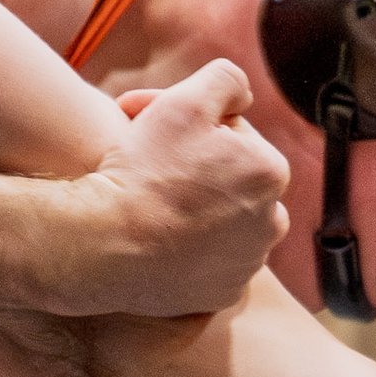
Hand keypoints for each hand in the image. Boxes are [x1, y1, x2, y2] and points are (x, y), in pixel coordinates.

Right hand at [79, 59, 290, 317]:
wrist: (104, 247)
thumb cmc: (143, 171)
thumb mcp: (183, 100)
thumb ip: (225, 80)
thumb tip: (241, 94)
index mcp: (271, 173)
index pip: (234, 136)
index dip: (191, 128)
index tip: (151, 129)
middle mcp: (271, 223)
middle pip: (229, 180)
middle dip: (195, 166)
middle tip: (146, 162)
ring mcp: (247, 265)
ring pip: (221, 222)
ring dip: (193, 206)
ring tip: (150, 200)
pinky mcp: (221, 296)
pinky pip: (208, 264)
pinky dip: (188, 250)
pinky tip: (156, 238)